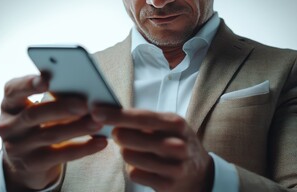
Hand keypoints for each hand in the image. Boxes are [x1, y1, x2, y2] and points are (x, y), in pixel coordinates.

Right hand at [0, 75, 107, 190]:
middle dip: (61, 108)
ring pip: (50, 135)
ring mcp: (17, 148)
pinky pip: (61, 156)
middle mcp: (8, 126)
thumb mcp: (39, 110)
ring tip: (98, 122)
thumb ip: (54, 98)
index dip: (28, 84)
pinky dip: (83, 148)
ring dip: (77, 128)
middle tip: (85, 104)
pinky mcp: (33, 165)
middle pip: (34, 115)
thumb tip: (86, 91)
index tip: (46, 80)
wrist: (26, 163)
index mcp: (10, 104)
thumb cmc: (39, 125)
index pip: (13, 90)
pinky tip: (100, 142)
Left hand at [92, 107, 213, 191]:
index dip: (117, 115)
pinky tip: (143, 166)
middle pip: (132, 138)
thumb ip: (144, 120)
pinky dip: (133, 169)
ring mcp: (174, 167)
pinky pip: (135, 174)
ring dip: (126, 153)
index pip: (141, 117)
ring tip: (134, 151)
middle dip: (118, 135)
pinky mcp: (167, 185)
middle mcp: (178, 145)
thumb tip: (110, 113)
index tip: (96, 111)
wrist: (200, 174)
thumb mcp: (168, 126)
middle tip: (117, 134)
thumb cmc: (176, 143)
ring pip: (130, 157)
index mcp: (176, 124)